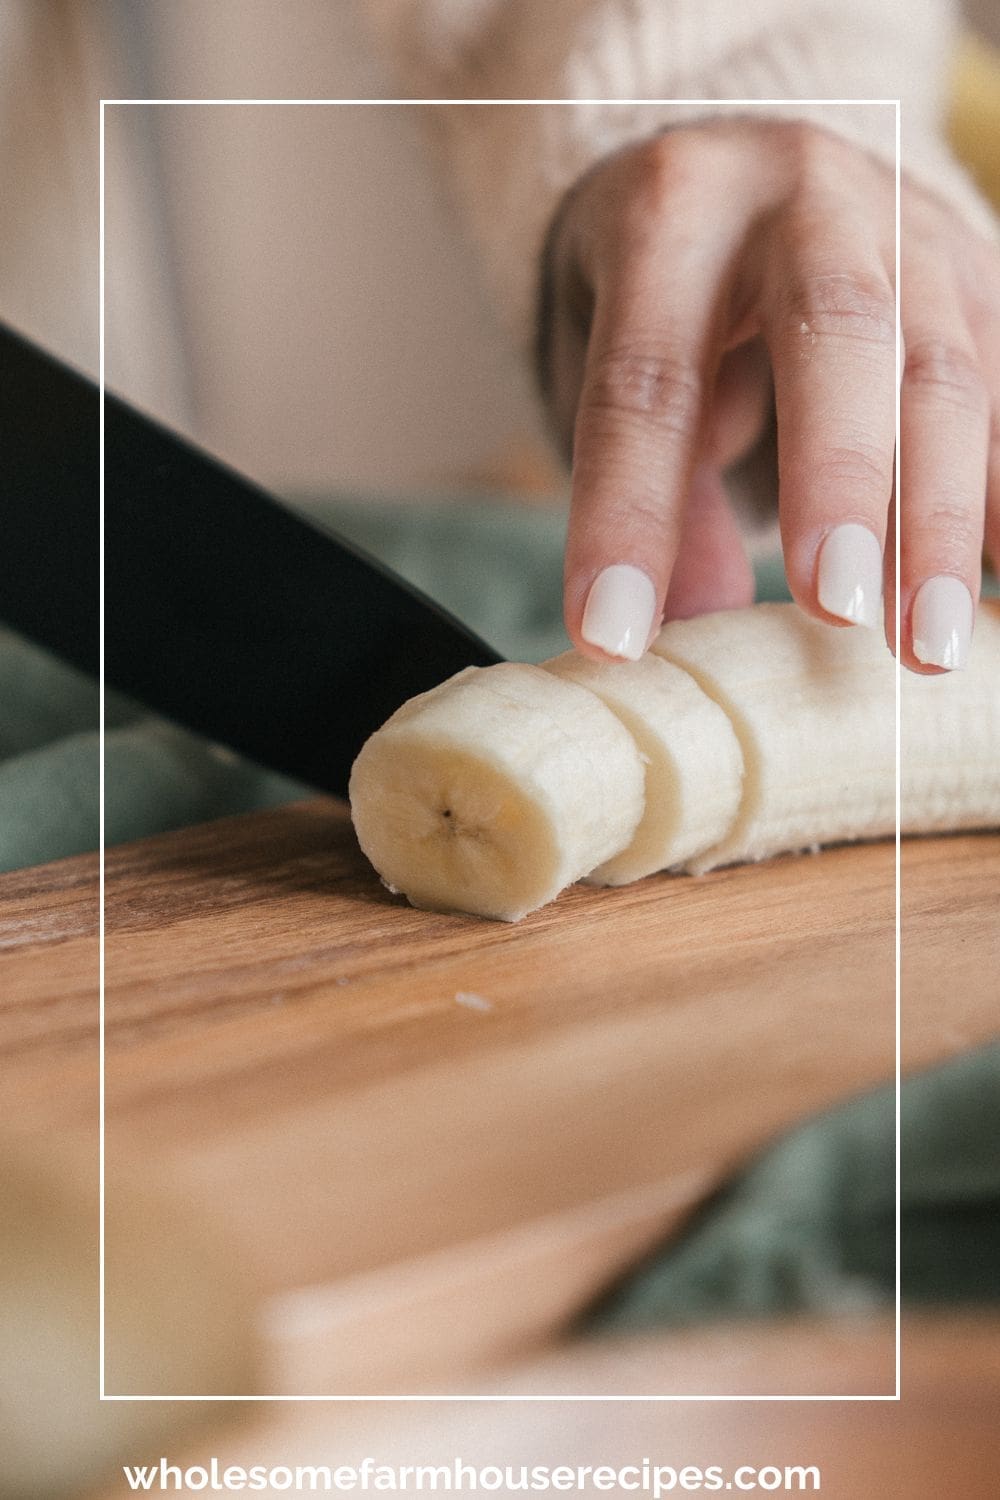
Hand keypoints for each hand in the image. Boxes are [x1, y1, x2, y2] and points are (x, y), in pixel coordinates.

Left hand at [537, 117, 999, 671]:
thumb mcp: (611, 359)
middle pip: (836, 331)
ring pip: (945, 368)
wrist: (750, 171)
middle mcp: (802, 198)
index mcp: (673, 209)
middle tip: (836, 612)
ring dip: (937, 519)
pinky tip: (993, 580)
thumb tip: (687, 633)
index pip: (646, 378)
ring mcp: (910, 227)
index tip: (612, 637)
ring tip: (926, 645)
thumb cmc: (661, 287)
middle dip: (838, 479)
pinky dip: (997, 493)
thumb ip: (655, 486)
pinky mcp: (980, 274)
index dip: (629, 513)